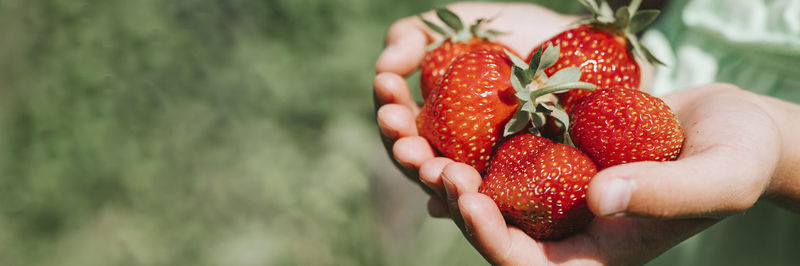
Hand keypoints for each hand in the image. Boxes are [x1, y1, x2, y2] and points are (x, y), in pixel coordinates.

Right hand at [374, 1, 576, 194]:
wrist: (581, 51)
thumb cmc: (516, 37)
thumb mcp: (459, 25)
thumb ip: (412, 36)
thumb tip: (384, 67)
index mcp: (432, 120)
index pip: (399, 125)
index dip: (389, 107)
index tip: (387, 83)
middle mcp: (452, 152)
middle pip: (415, 162)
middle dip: (403, 148)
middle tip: (403, 136)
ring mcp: (483, 175)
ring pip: (446, 190)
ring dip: (431, 178)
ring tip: (432, 167)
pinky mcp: (516, 196)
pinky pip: (489, 214)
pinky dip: (470, 210)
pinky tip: (463, 200)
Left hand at [433, 83, 799, 264]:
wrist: (731, 127)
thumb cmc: (737, 160)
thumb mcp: (716, 180)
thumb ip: (663, 194)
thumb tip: (600, 198)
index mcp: (596, 257)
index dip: (494, 241)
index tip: (470, 200)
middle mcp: (568, 231)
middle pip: (498, 233)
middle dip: (461, 206)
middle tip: (436, 168)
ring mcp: (558, 193)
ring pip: (492, 195)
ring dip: (455, 175)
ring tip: (427, 144)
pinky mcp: (553, 157)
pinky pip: (505, 158)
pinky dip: (476, 144)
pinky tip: (448, 120)